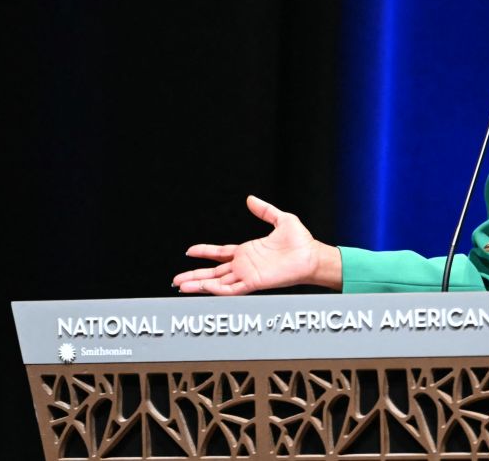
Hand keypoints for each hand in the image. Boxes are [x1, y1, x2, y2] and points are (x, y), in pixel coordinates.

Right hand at [173, 195, 341, 294]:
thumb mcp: (281, 220)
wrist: (312, 255)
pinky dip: (215, 289)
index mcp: (248, 252)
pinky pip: (230, 289)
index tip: (189, 251)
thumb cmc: (301, 242)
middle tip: (176, 280)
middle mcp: (245, 265)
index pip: (220, 253)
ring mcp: (247, 275)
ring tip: (181, 286)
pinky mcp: (253, 283)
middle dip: (194, 276)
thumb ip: (265, 210)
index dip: (205, 252)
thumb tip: (251, 199)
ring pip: (217, 283)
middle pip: (213, 272)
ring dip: (199, 284)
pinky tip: (203, 287)